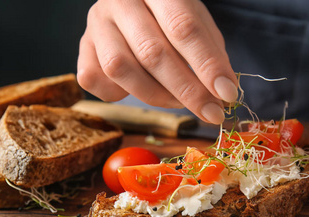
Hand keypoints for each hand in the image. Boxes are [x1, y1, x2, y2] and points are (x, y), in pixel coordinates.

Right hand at [77, 0, 237, 123]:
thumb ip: (210, 52)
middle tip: (211, 112)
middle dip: (187, 90)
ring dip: (155, 95)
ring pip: (120, 68)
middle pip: (152, 52)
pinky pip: (94, 79)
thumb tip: (223, 91)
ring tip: (177, 101)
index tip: (226, 93)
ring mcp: (96, 24)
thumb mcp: (197, 21)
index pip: (183, 27)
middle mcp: (120, 1)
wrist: (132, 2)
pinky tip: (138, 88)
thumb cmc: (169, 14)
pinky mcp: (82, 46)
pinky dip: (118, 93)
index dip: (207, 64)